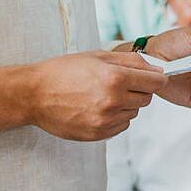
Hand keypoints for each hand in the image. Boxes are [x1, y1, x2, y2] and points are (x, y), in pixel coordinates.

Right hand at [0, 50, 182, 141]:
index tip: (153, 78)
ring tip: (103, 95)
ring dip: (125, 105)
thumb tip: (155, 67)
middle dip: (139, 90)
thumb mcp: (97, 56)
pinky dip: (115, 118)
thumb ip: (130, 61)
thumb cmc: (63, 71)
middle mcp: (113, 101)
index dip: (156, 78)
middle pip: (147, 99)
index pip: (156, 82)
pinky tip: (97, 108)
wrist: (34, 95)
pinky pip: (121, 126)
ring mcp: (105, 120)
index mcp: (115, 77)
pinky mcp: (98, 134)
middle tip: (120, 84)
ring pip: (133, 113)